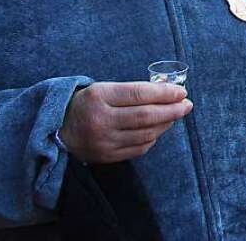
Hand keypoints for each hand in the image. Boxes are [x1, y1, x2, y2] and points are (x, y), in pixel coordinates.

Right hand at [59, 82, 192, 162]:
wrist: (58, 130)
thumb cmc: (88, 104)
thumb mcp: (104, 89)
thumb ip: (133, 90)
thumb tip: (168, 91)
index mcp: (99, 97)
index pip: (139, 94)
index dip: (164, 93)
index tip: (182, 92)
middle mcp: (100, 120)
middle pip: (146, 116)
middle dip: (172, 110)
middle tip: (187, 105)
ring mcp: (103, 141)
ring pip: (145, 134)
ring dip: (165, 124)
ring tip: (174, 115)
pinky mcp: (106, 156)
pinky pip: (139, 148)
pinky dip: (153, 138)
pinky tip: (158, 129)